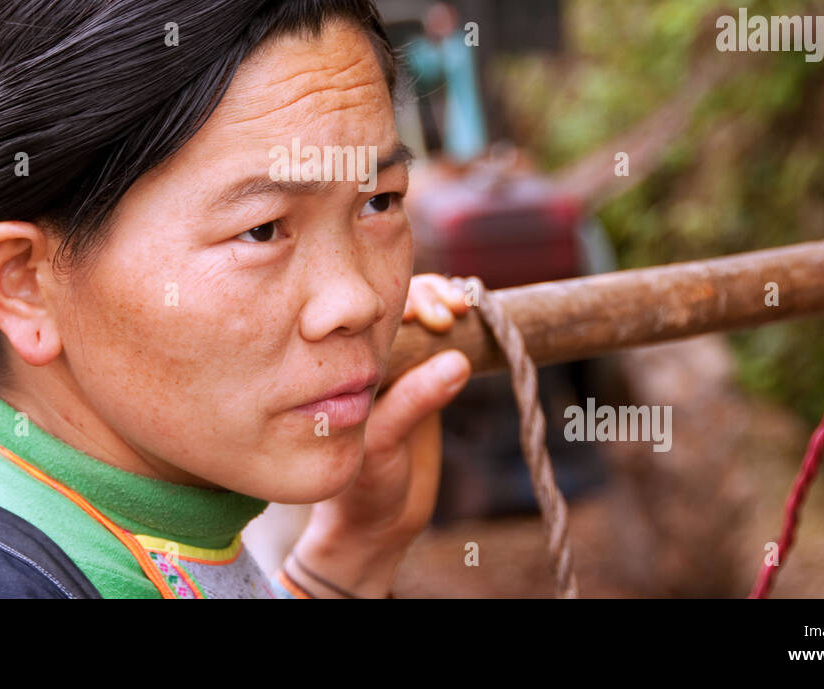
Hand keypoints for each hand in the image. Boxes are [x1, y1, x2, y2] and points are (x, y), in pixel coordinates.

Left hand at [287, 274, 472, 596]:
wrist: (379, 527)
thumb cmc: (364, 489)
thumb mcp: (383, 444)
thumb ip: (413, 402)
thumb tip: (457, 361)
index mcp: (348, 368)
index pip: (374, 316)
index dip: (404, 302)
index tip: (431, 315)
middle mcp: (375, 361)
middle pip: (404, 307)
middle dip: (430, 296)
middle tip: (452, 311)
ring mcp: (405, 370)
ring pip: (428, 320)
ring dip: (447, 305)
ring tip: (464, 309)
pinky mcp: (430, 384)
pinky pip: (447, 345)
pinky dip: (464, 327)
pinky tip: (475, 316)